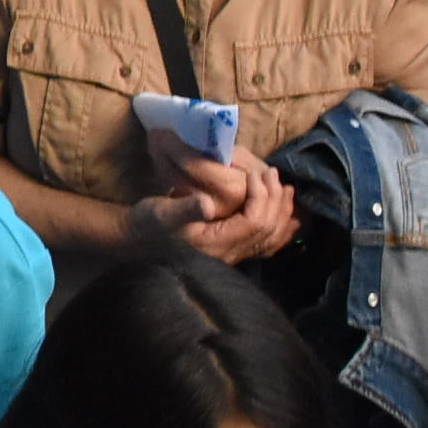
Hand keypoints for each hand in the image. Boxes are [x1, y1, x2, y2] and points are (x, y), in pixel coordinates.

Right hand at [129, 133, 297, 264]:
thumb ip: (186, 208)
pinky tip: (287, 218)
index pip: (254, 223)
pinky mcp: (231, 248)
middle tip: (272, 174)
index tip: (255, 175)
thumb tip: (207, 203)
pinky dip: (280, 228)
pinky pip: (265, 243)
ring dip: (280, 211)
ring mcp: (232, 253)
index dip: (260, 197)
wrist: (139, 239)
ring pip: (270, 237)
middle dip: (273, 200)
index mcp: (217, 244)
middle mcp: (230, 253)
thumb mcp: (163, 213)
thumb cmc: (150, 224)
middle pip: (267, 230)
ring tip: (283, 188)